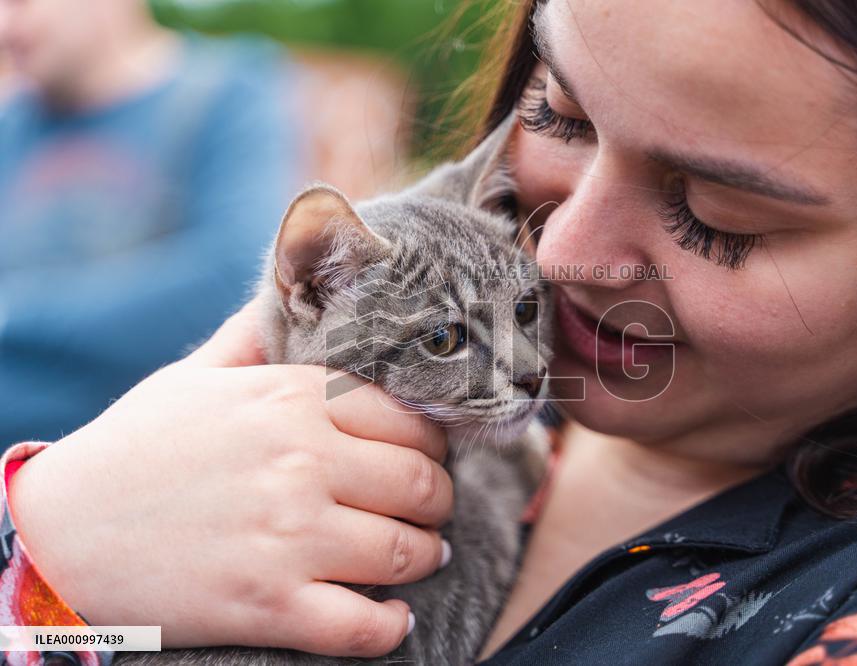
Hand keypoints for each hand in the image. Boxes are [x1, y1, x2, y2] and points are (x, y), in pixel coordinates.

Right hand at [8, 299, 452, 656]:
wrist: (62, 533)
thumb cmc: (136, 448)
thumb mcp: (195, 375)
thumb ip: (253, 335)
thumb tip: (288, 291)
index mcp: (292, 401)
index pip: (410, 420)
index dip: (431, 444)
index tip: (426, 458)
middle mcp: (301, 463)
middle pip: (423, 486)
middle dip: (438, 501)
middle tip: (430, 510)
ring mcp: (288, 537)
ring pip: (409, 552)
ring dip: (426, 557)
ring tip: (422, 556)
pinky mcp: (269, 605)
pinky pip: (366, 626)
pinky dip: (392, 627)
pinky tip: (393, 616)